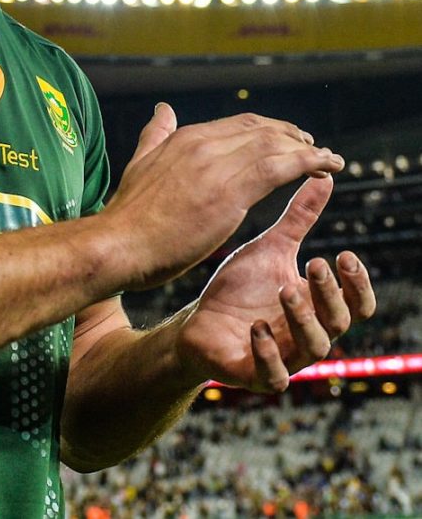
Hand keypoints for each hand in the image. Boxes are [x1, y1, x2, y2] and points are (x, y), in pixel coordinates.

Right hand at [104, 104, 346, 289]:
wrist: (118, 244)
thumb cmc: (129, 216)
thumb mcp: (141, 164)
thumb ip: (155, 135)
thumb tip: (162, 109)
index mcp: (184, 138)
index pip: (239, 124)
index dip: (270, 130)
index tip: (290, 140)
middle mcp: (203, 144)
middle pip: (262, 130)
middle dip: (293, 136)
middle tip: (314, 148)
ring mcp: (217, 165)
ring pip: (275, 146)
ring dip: (308, 150)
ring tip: (328, 159)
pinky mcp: (230, 192)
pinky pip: (280, 168)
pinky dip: (309, 163)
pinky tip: (326, 169)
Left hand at [174, 175, 376, 391]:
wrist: (197, 322)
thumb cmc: (240, 288)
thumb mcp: (270, 250)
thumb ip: (299, 220)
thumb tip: (325, 177)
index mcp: (316, 306)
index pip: (355, 302)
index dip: (357, 284)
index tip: (345, 255)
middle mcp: (308, 335)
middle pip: (338, 322)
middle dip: (329, 293)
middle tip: (312, 262)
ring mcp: (285, 358)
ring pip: (313, 348)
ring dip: (302, 318)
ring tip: (285, 290)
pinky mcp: (254, 375)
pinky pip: (274, 375)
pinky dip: (268, 353)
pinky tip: (256, 328)